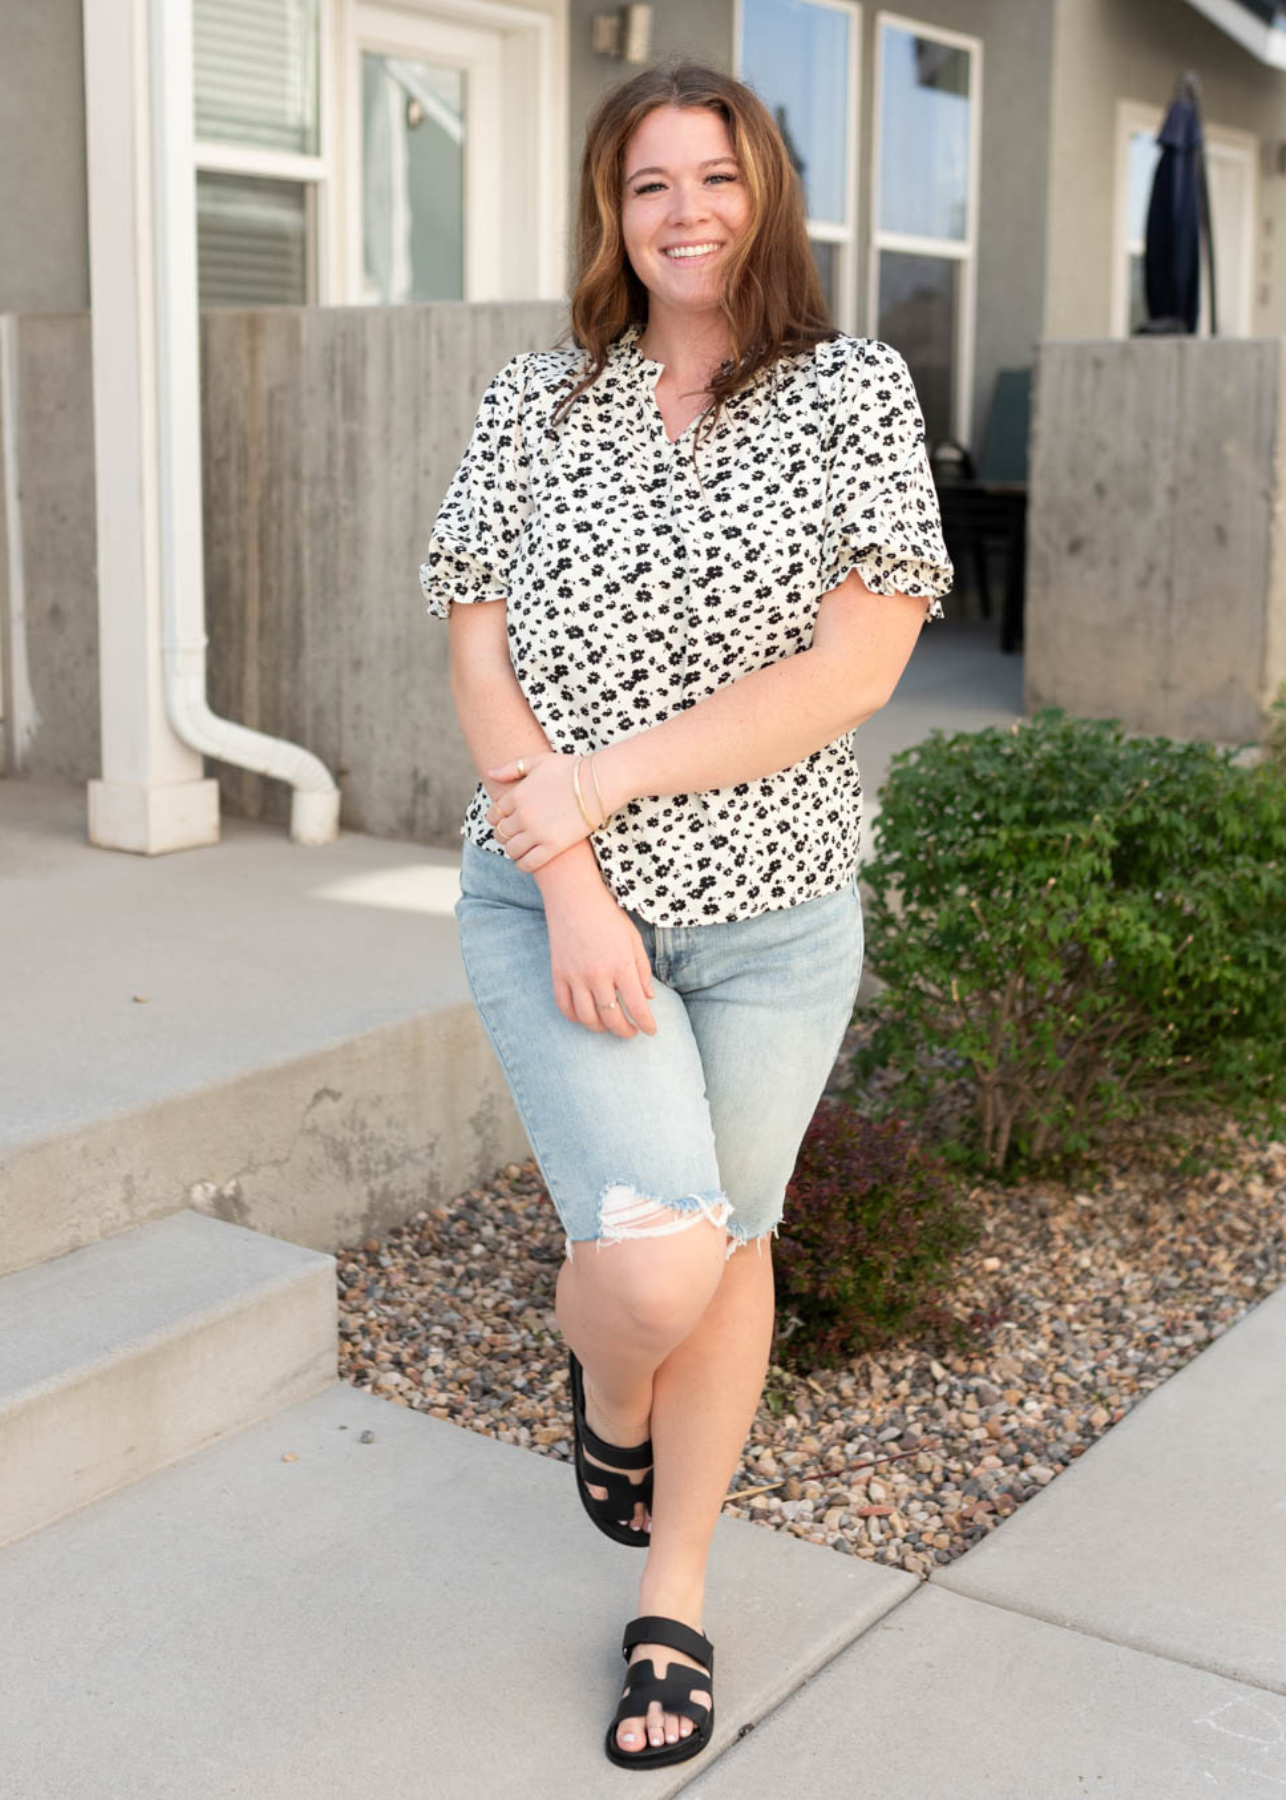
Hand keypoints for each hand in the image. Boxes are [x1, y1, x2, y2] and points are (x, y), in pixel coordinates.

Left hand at [485, 750, 598, 870]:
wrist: (598, 784)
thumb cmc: (571, 769)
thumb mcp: (538, 761)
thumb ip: (512, 767)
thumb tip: (490, 774)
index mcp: (517, 795)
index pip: (493, 815)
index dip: (496, 820)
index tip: (504, 821)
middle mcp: (522, 815)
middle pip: (500, 834)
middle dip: (503, 835)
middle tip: (513, 835)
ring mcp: (537, 832)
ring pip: (511, 850)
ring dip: (513, 850)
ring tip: (521, 848)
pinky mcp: (552, 847)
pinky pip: (528, 863)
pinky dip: (523, 864)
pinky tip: (527, 860)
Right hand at [544, 880, 658, 1037]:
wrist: (573, 898)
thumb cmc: (608, 916)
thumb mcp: (633, 939)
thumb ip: (642, 970)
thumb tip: (649, 997)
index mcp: (622, 966)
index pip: (638, 1007)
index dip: (646, 1024)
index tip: (651, 1031)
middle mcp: (598, 975)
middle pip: (613, 1018)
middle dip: (625, 1031)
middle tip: (631, 1032)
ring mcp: (575, 977)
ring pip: (587, 1018)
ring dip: (601, 1028)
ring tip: (609, 1025)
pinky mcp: (558, 975)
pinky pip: (564, 1007)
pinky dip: (575, 1018)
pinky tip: (585, 1016)